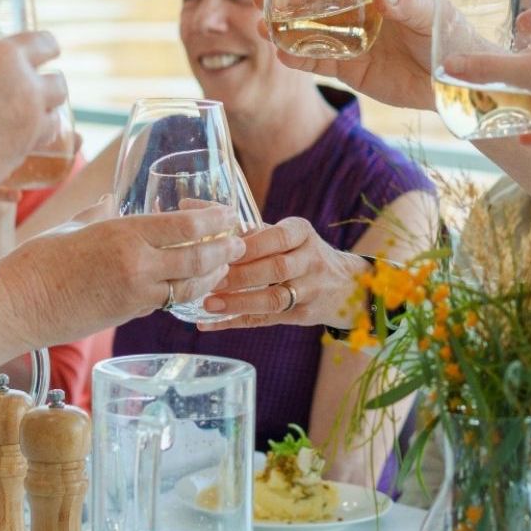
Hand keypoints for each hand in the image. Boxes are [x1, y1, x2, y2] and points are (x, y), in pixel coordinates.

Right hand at [0, 31, 66, 193]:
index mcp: (4, 57)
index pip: (44, 42)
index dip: (46, 44)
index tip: (47, 49)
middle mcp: (26, 91)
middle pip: (60, 84)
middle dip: (49, 83)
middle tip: (31, 85)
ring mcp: (29, 128)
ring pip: (57, 119)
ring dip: (46, 116)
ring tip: (27, 117)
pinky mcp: (22, 160)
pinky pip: (39, 151)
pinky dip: (31, 146)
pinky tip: (14, 146)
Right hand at [0, 205, 246, 361]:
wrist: (17, 306)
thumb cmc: (36, 262)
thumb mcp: (72, 227)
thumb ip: (98, 215)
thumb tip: (107, 201)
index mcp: (124, 233)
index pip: (185, 226)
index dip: (214, 221)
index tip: (228, 215)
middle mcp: (137, 264)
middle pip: (198, 259)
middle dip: (224, 251)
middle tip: (239, 244)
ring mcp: (135, 293)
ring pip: (189, 286)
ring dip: (211, 277)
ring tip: (223, 267)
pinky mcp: (128, 314)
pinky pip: (168, 302)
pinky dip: (185, 293)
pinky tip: (191, 287)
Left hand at [198, 217, 366, 329]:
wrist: (344, 284)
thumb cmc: (297, 252)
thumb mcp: (280, 232)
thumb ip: (239, 224)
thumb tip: (186, 207)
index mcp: (302, 232)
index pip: (277, 237)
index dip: (249, 246)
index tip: (221, 251)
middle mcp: (311, 260)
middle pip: (275, 269)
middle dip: (240, 275)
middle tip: (208, 279)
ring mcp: (310, 290)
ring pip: (274, 299)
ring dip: (239, 302)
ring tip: (208, 304)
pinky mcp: (303, 315)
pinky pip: (268, 320)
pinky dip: (237, 322)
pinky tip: (210, 324)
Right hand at [255, 0, 435, 110]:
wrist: (454, 81)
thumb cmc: (449, 37)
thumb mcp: (433, 17)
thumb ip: (409, 6)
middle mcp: (360, 11)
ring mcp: (352, 40)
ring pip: (311, 29)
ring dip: (285, 26)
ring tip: (262, 26)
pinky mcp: (351, 69)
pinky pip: (320, 62)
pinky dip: (300, 58)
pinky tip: (281, 54)